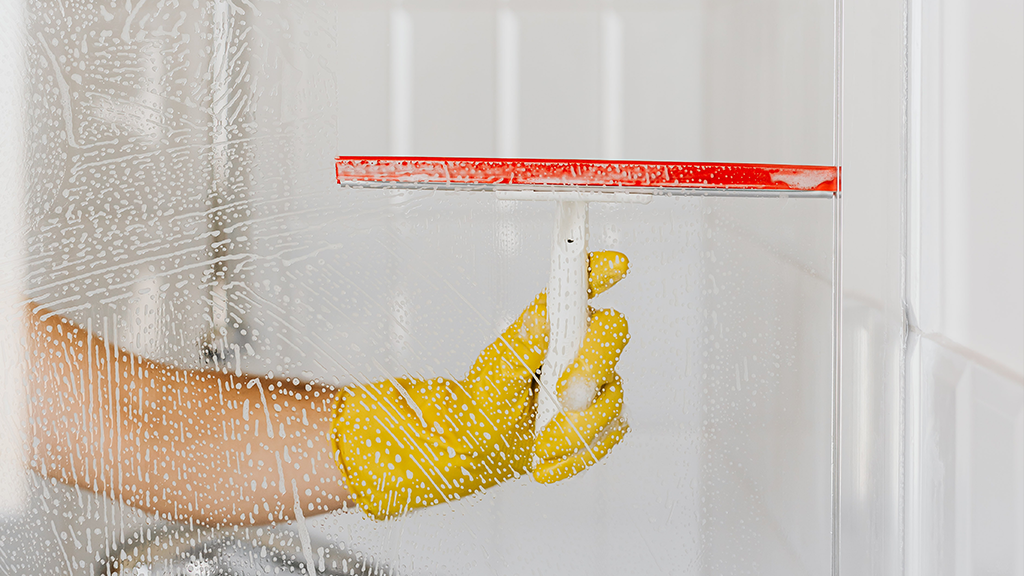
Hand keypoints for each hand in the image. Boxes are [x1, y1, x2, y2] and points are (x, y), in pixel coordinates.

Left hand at [328, 251, 630, 518]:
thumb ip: (524, 345)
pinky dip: (576, 456)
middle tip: (563, 395)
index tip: (618, 263)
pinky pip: (608, 436)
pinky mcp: (605, 419)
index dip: (601, 270)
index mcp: (554, 321)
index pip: (582, 285)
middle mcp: (581, 344)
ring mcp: (599, 382)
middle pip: (612, 335)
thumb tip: (544, 315)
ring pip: (612, 396)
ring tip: (539, 446)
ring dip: (575, 427)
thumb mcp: (496, 371)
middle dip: (593, 367)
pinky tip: (547, 464)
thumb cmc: (487, 398)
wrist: (483, 446)